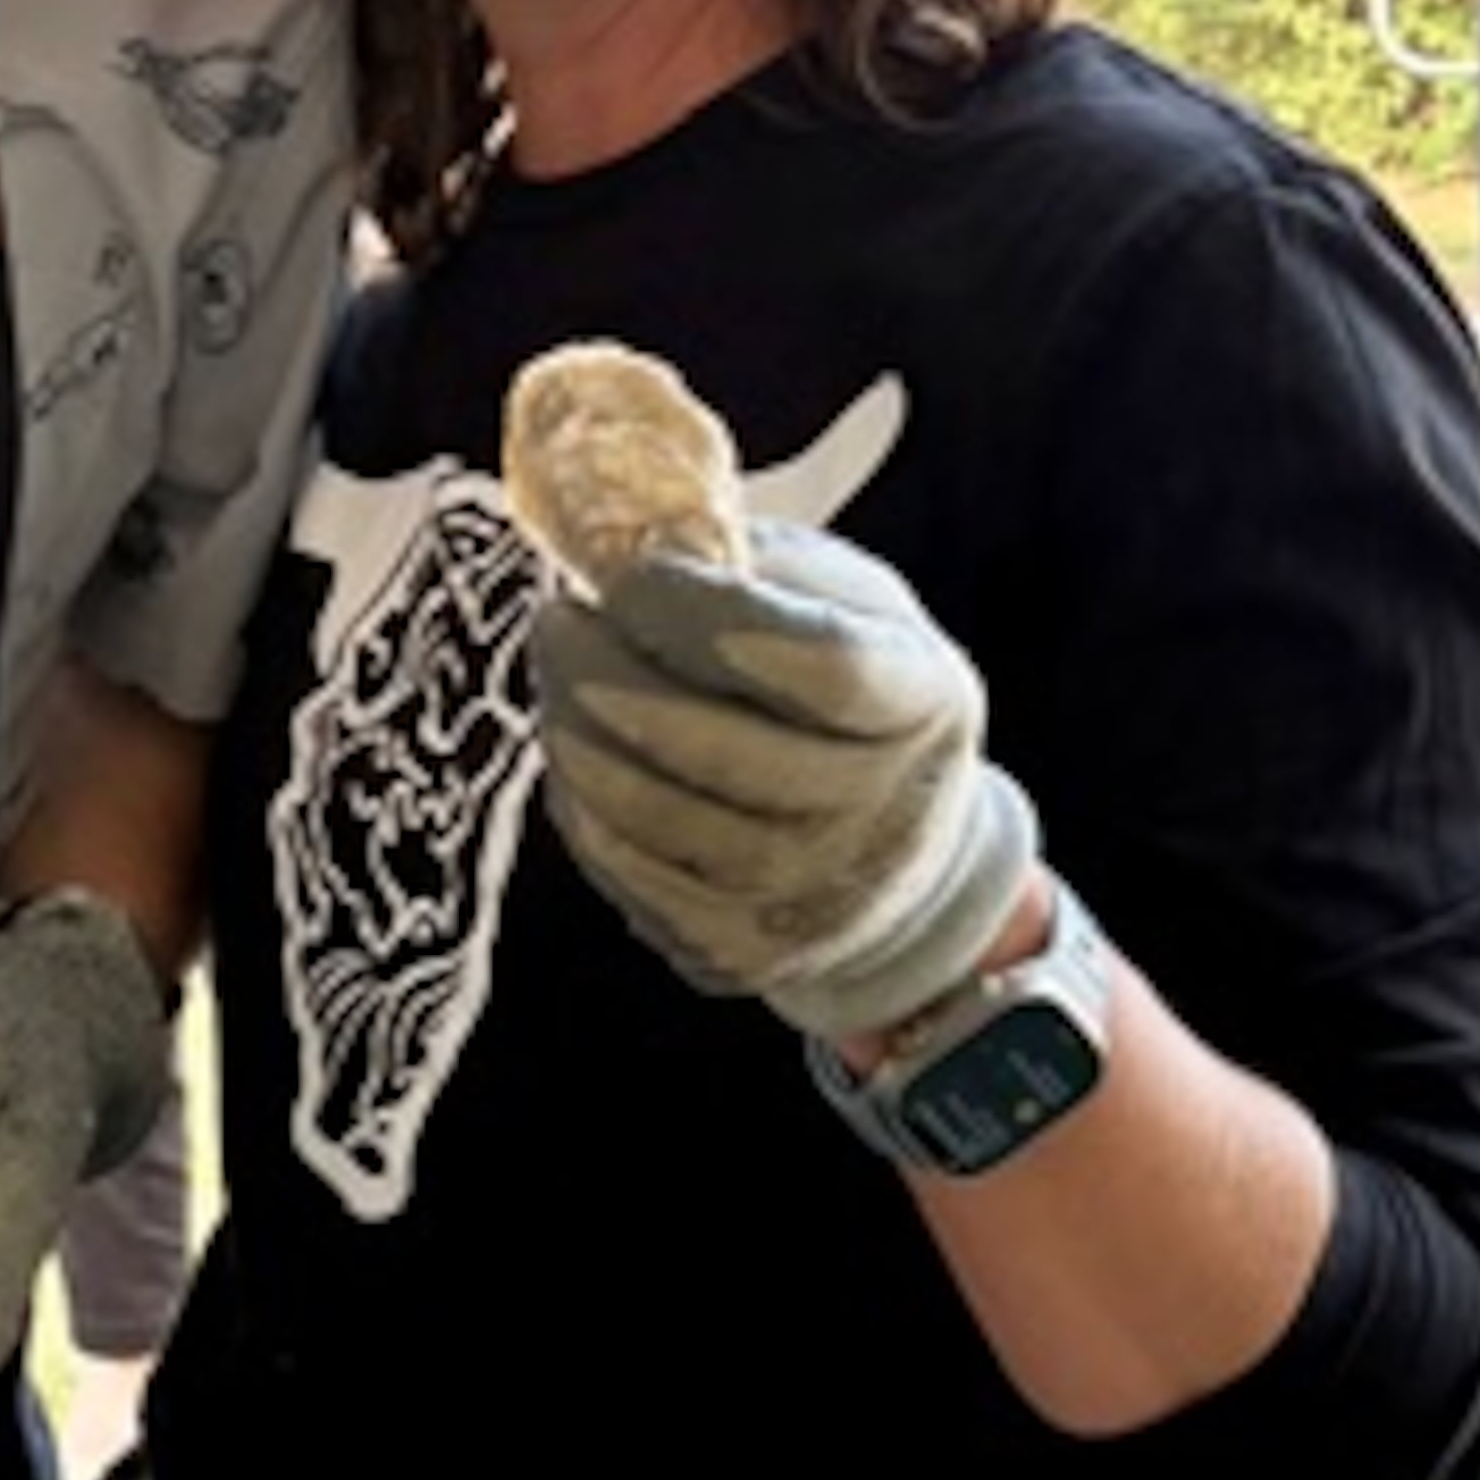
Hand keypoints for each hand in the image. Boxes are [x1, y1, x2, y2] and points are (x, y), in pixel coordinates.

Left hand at [531, 525, 1037, 1041]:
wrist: (889, 864)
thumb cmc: (845, 700)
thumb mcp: (844, 605)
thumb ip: (757, 564)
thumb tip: (628, 526)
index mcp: (923, 703)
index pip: (821, 666)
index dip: (706, 617)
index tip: (625, 576)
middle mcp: (882, 815)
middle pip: (724, 747)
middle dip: (609, 673)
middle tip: (556, 621)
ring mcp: (811, 900)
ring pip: (661, 817)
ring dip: (580, 738)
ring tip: (556, 682)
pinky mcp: (738, 952)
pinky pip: (630, 871)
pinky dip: (584, 807)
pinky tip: (577, 755)